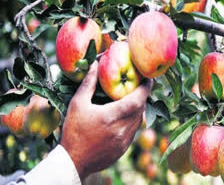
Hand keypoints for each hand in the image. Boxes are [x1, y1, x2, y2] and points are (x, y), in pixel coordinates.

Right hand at [61, 61, 152, 179]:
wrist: (72, 161)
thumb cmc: (73, 131)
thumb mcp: (77, 104)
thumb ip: (89, 83)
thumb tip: (95, 64)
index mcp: (112, 116)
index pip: (138, 99)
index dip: (146, 87)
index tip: (149, 78)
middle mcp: (123, 129)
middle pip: (141, 109)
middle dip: (142, 96)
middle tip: (140, 85)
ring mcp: (125, 141)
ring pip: (138, 121)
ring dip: (138, 109)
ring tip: (132, 99)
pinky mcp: (124, 149)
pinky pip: (134, 131)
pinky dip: (133, 121)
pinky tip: (124, 117)